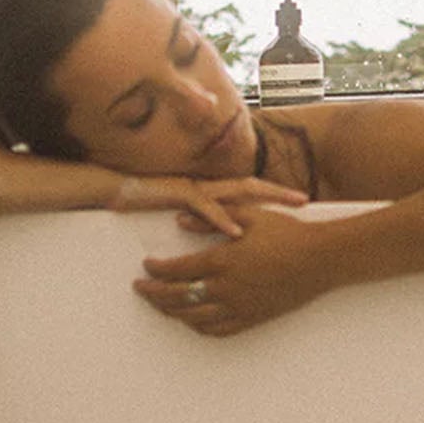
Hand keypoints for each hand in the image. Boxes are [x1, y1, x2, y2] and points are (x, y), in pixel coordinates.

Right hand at [110, 174, 305, 239]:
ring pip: (235, 193)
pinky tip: (237, 233)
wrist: (119, 188)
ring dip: (261, 201)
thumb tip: (227, 235)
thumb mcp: (184, 214)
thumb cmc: (149, 201)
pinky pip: (205, 208)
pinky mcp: (179, 196)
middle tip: (304, 200)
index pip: (251, 192)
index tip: (303, 202)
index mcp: (212, 191)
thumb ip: (205, 220)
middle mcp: (209, 186)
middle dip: (279, 193)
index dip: (276, 195)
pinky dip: (222, 220)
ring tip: (283, 208)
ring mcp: (195, 189)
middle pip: (252, 187)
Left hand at [134, 205, 333, 335]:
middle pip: (178, 296)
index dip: (156, 270)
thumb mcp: (249, 216)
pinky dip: (199, 327)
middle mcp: (226, 288)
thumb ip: (211, 220)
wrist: (321, 259)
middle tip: (140, 289)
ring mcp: (239, 307)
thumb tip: (181, 222)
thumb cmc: (288, 233)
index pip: (177, 271)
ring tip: (160, 306)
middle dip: (154, 293)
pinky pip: (219, 330)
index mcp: (222, 261)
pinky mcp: (253, 318)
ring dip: (171, 312)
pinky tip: (192, 321)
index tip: (146, 266)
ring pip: (194, 317)